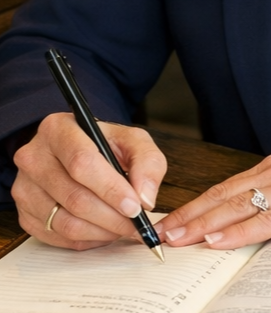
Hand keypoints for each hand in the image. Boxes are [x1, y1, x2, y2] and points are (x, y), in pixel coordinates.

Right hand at [12, 112, 166, 250]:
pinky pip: (58, 238)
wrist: (76, 151)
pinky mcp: (25, 214)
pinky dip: (86, 240)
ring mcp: (25, 188)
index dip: (110, 188)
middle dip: (111, 216)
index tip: (135, 206)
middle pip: (74, 197)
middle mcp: (34, 157)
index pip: (82, 163)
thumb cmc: (104, 145)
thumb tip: (145, 198)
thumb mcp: (131, 140)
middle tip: (135, 225)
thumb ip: (147, 162)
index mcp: (58, 129)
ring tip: (122, 228)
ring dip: (101, 231)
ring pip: (65, 223)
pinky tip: (103, 231)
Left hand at [158, 147, 270, 249]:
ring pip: (237, 207)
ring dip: (203, 224)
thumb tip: (255, 222)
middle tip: (160, 232)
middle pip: (224, 194)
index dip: (198, 203)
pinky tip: (217, 241)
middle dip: (190, 215)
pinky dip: (237, 231)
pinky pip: (264, 221)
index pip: (228, 186)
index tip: (172, 219)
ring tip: (176, 238)